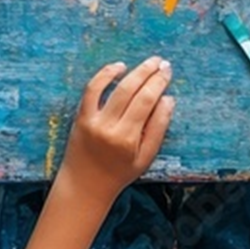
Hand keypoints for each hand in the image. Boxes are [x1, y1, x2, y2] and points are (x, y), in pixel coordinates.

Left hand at [56, 57, 174, 205]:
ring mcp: (92, 120)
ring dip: (132, 71)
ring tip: (147, 63)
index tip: (168, 71)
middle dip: (148, 73)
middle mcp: (108, 127)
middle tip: (162, 63)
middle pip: (131, 90)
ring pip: (113, 88)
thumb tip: (168, 99)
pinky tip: (119, 67)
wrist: (85, 185)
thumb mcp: (145, 158)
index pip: (146, 101)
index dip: (158, 83)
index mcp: (127, 139)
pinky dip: (104, 75)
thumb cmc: (119, 174)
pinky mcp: (80, 117)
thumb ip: (158, 128)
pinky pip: (91, 90)